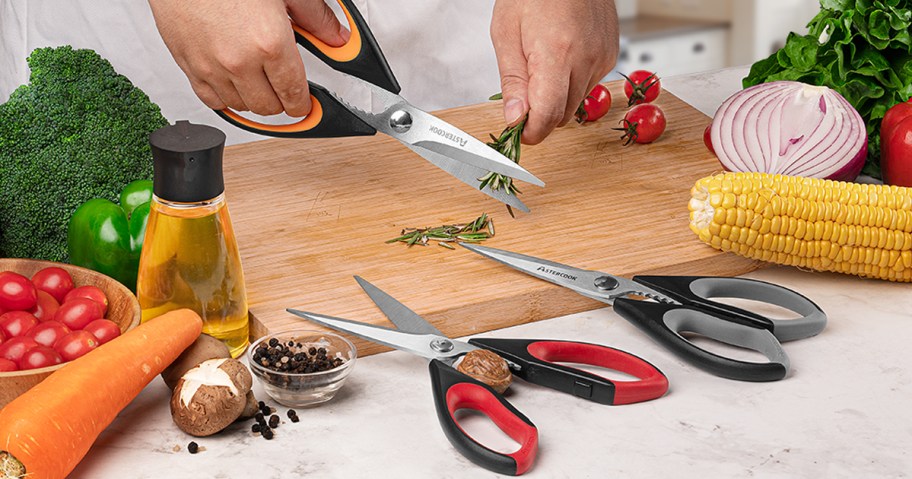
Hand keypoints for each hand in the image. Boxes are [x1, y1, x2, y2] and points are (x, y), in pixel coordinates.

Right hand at [148, 0, 348, 116]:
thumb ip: (315, 17)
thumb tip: (336, 38)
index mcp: (270, 43)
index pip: (294, 94)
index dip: (303, 103)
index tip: (305, 102)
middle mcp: (239, 61)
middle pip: (268, 107)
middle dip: (281, 101)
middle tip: (284, 88)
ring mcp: (210, 66)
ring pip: (240, 106)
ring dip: (253, 99)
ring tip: (259, 80)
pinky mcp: (187, 64)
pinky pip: (210, 100)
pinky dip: (225, 98)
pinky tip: (233, 85)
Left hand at [491, 0, 618, 143]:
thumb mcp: (506, 34)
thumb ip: (513, 81)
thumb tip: (515, 118)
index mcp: (557, 55)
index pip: (549, 116)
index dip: (531, 132)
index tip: (517, 131)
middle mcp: (586, 60)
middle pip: (563, 115)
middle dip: (541, 115)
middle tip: (522, 97)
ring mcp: (602, 58)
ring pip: (576, 102)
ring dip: (557, 98)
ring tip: (540, 68)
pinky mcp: (611, 55)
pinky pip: (588, 85)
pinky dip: (571, 82)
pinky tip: (560, 58)